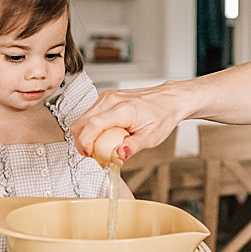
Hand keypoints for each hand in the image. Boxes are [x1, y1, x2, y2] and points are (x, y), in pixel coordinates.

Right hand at [69, 83, 186, 160]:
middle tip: (94, 154)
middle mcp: (112, 100)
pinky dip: (91, 128)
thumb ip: (133, 146)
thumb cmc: (163, 115)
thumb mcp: (151, 137)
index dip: (85, 142)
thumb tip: (118, 154)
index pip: (93, 125)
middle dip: (82, 142)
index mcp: (123, 109)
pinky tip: (104, 136)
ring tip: (101, 146)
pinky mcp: (106, 98)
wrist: (169, 100)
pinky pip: (89, 114)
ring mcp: (107, 97)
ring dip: (86, 135)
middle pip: (81, 122)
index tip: (89, 154)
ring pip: (82, 118)